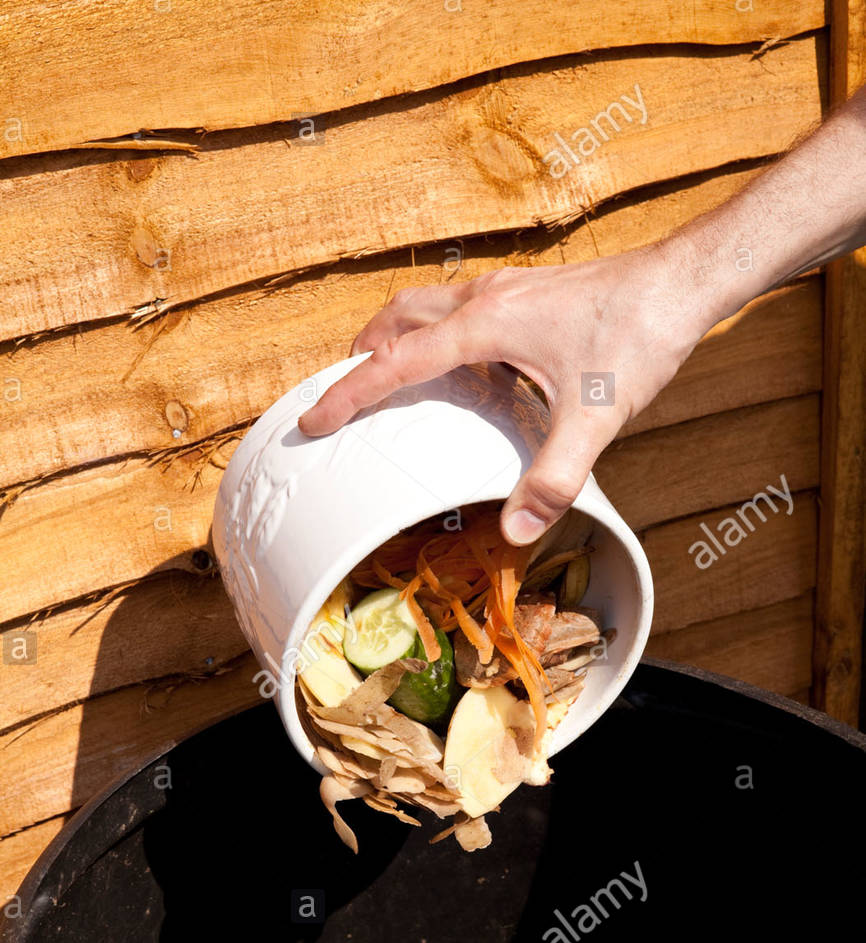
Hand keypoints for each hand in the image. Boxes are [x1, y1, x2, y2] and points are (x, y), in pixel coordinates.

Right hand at [297, 244, 708, 542]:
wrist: (684, 281)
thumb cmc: (641, 334)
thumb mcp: (595, 416)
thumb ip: (554, 478)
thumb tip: (515, 531)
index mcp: (486, 327)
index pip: (396, 362)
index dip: (349, 394)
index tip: (313, 419)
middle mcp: (487, 299)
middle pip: (398, 319)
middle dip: (363, 356)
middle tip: (344, 394)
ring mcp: (508, 291)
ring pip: (428, 307)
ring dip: (398, 338)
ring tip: (390, 378)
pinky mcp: (529, 294)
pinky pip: (463, 310)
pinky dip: (440, 335)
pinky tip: (469, 370)